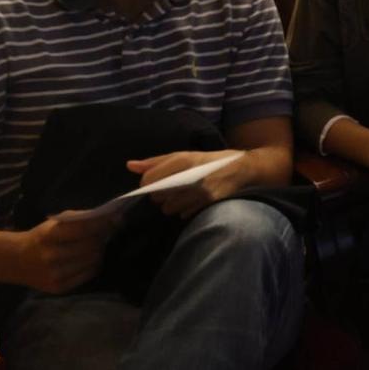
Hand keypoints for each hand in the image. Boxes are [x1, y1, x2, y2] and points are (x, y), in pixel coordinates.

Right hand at [8, 211, 117, 293]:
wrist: (17, 261)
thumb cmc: (41, 237)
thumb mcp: (54, 223)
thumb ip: (80, 219)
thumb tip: (111, 217)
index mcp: (49, 235)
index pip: (84, 228)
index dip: (104, 223)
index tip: (117, 219)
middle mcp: (51, 256)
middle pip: (91, 246)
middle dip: (103, 238)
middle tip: (105, 234)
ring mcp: (55, 274)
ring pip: (93, 260)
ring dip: (100, 251)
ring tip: (96, 246)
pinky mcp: (59, 288)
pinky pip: (88, 275)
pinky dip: (94, 265)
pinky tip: (90, 259)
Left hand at [122, 149, 254, 219]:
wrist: (239, 168)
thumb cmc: (206, 161)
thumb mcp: (182, 156)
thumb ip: (155, 162)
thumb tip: (129, 165)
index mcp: (182, 160)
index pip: (149, 180)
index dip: (146, 184)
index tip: (153, 183)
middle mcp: (189, 175)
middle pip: (156, 196)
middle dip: (160, 194)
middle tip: (171, 188)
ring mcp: (199, 190)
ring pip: (168, 208)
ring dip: (171, 204)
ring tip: (181, 195)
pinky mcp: (206, 201)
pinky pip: (181, 214)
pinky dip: (183, 210)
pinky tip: (191, 201)